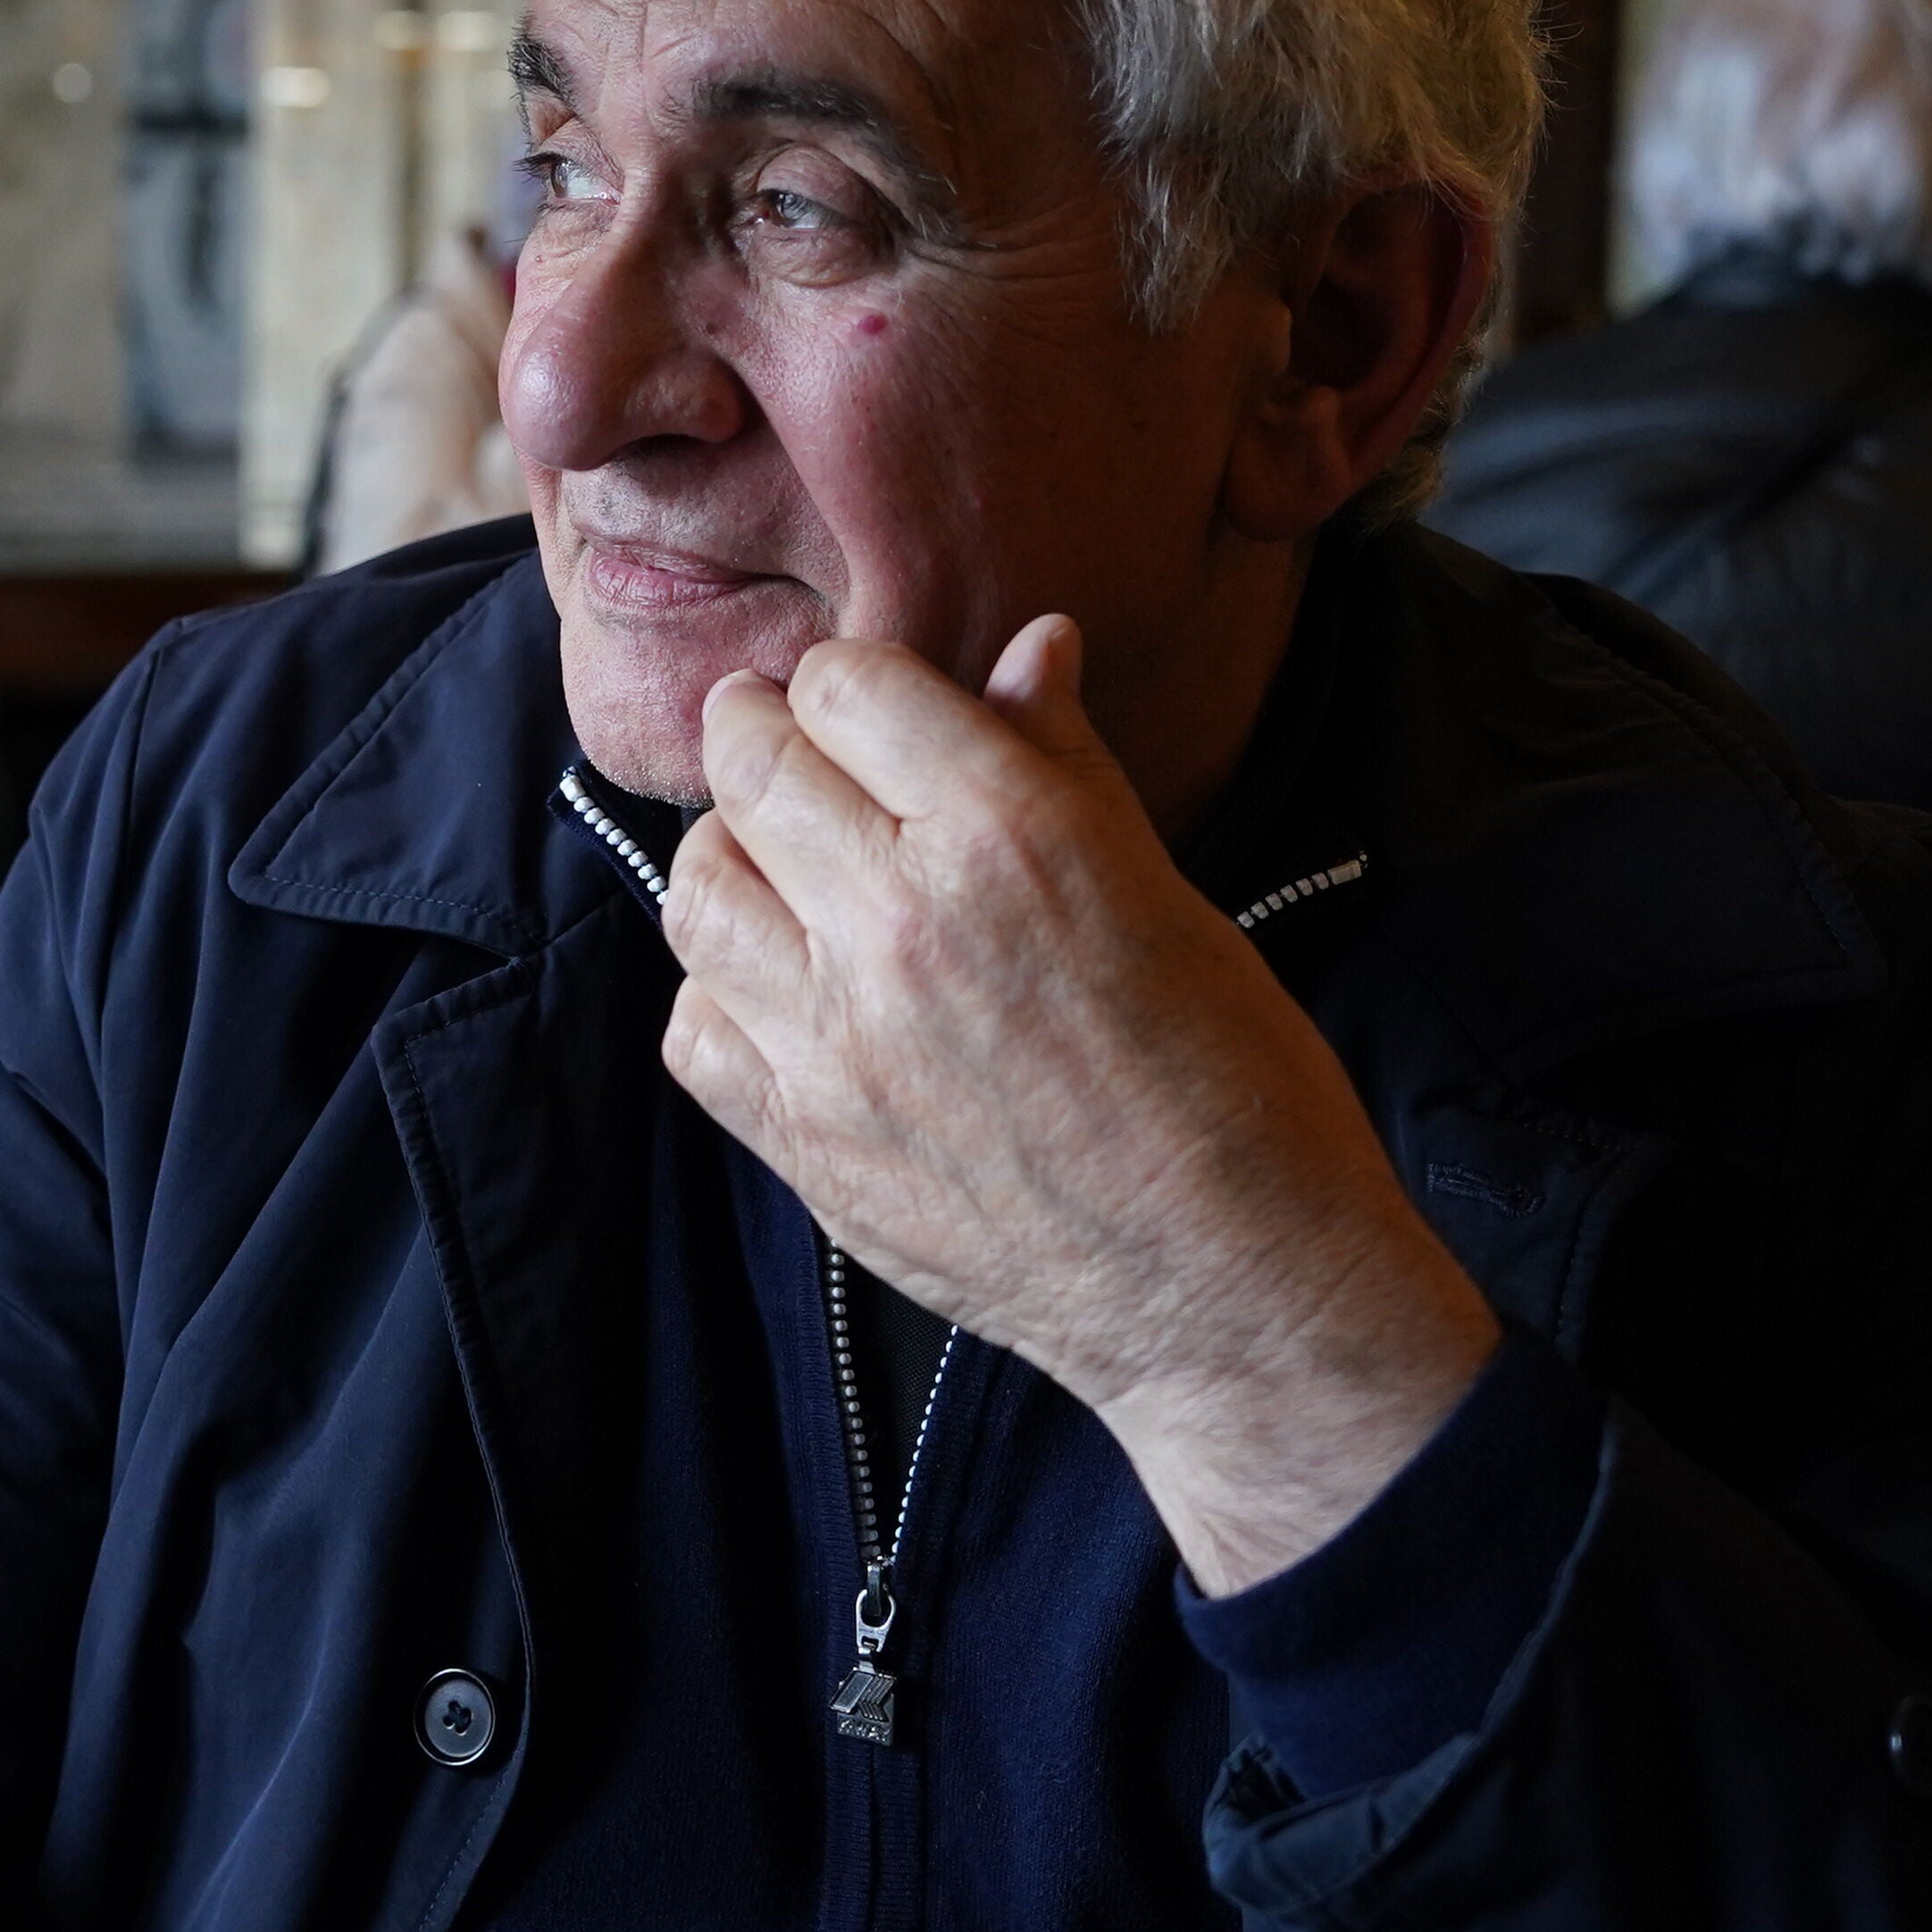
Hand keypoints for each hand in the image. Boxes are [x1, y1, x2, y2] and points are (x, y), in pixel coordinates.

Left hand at [658, 619, 1497, 1592]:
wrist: (1235, 1288)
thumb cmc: (1236, 1080)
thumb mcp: (1167, 894)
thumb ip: (1067, 765)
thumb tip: (1029, 644)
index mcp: (1010, 834)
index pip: (847, 685)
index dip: (852, 683)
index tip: (865, 707)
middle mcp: (902, 921)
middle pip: (749, 767)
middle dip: (765, 741)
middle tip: (791, 756)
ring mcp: (837, 1040)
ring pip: (696, 889)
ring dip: (732, 861)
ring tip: (784, 874)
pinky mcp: (805, 1144)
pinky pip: (694, 1027)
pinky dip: (722, 995)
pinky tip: (784, 997)